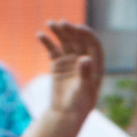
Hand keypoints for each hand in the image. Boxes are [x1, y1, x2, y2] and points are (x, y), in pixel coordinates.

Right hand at [36, 20, 106, 135]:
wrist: (65, 114)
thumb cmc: (79, 104)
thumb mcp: (83, 89)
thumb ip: (85, 74)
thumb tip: (85, 59)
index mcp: (96, 65)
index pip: (93, 45)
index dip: (86, 35)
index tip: (77, 28)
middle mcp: (84, 60)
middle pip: (78, 41)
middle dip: (70, 31)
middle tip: (61, 23)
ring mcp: (71, 61)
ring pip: (65, 43)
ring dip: (58, 33)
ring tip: (50, 23)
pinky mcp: (58, 65)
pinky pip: (52, 50)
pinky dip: (47, 42)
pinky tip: (40, 35)